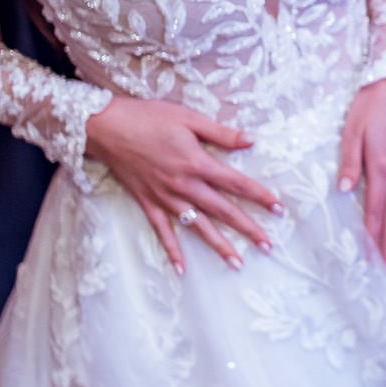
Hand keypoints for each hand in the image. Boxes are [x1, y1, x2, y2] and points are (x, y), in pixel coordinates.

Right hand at [84, 98, 280, 272]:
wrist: (106, 127)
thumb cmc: (148, 117)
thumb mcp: (188, 118)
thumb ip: (221, 133)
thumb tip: (252, 141)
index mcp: (197, 163)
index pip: (236, 183)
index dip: (260, 195)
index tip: (279, 208)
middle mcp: (184, 185)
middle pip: (223, 210)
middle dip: (248, 228)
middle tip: (269, 245)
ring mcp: (165, 198)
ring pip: (198, 226)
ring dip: (219, 246)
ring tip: (238, 263)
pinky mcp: (147, 203)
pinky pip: (162, 232)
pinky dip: (172, 250)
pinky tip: (182, 269)